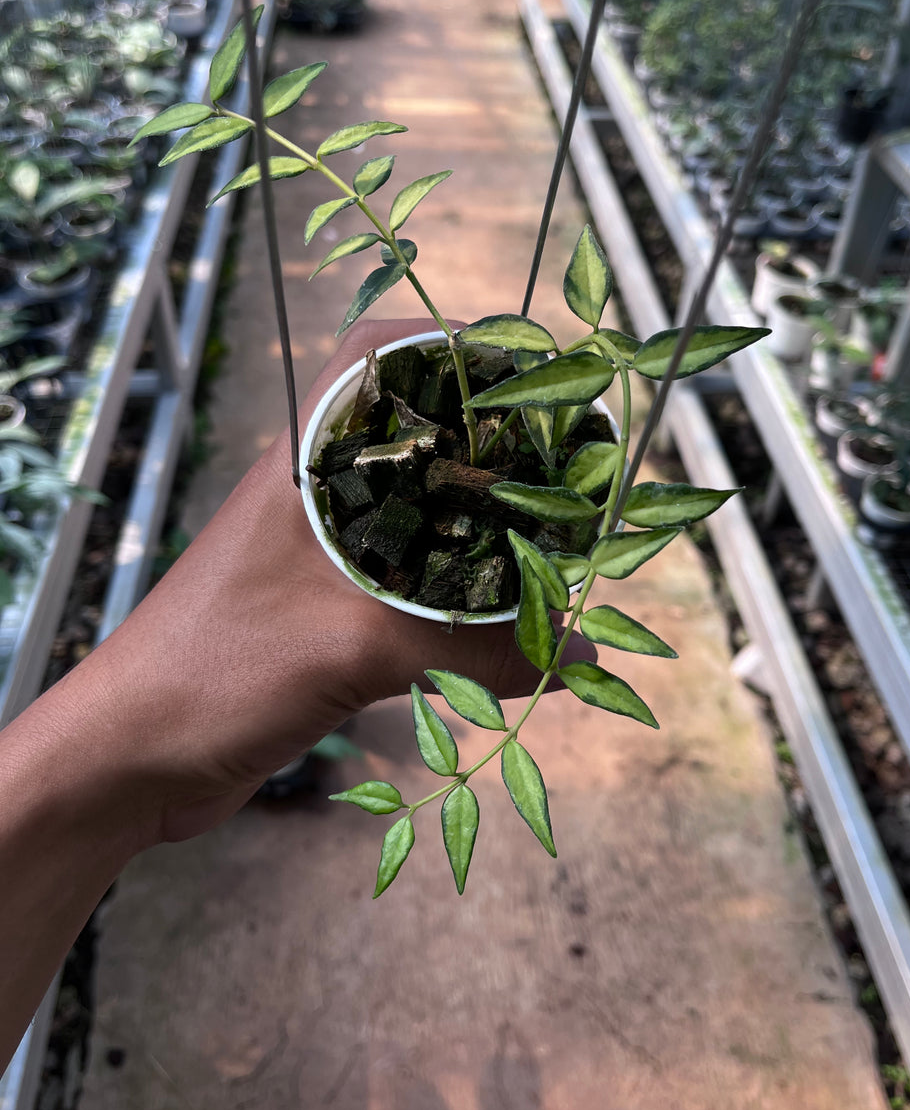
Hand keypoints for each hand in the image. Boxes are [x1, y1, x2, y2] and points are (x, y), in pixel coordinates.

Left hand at [61, 318, 587, 844]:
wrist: (131, 759)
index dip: (455, 349)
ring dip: (477, 526)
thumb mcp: (352, 649)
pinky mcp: (330, 614)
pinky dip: (458, 593)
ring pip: (418, 514)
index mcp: (307, 461)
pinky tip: (503, 618)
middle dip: (488, 446)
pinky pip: (411, 584)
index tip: (530, 375)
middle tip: (565, 468)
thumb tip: (579, 650)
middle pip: (416, 437)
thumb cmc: (217, 671)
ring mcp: (324, 555)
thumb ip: (469, 647)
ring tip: (550, 540)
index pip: (380, 357)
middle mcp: (319, 495)